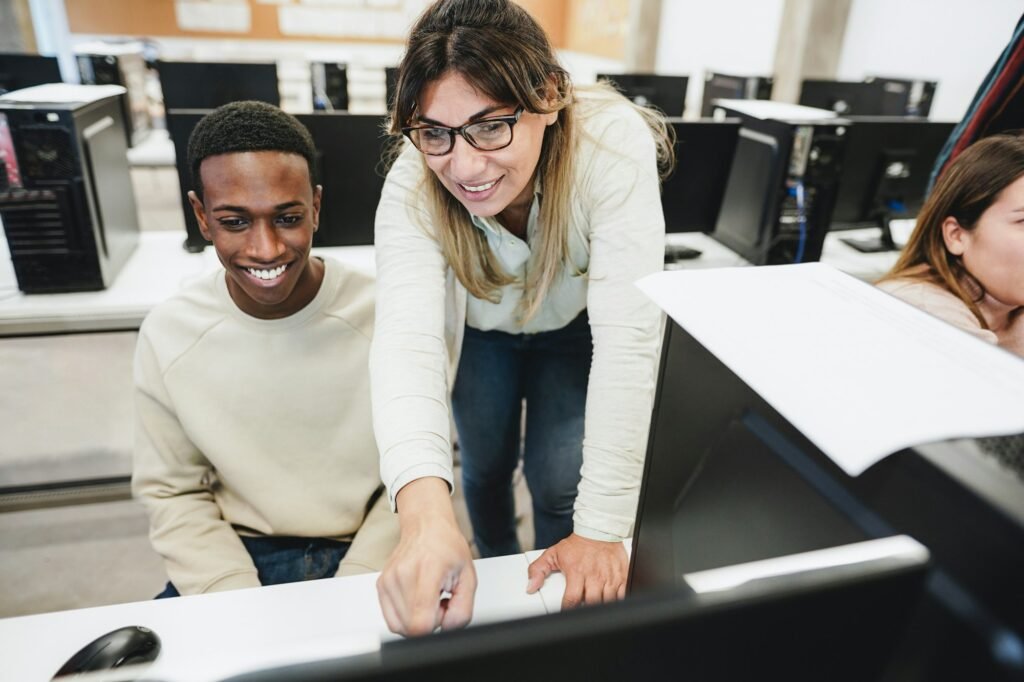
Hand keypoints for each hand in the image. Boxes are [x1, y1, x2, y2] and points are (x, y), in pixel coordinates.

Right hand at [376, 478, 476, 635]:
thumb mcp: (468, 577)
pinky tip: (417, 599)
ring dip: (416, 619)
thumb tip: (447, 629)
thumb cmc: (447, 547)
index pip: (420, 624)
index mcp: (426, 571)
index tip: (444, 609)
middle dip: (429, 622)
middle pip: (410, 629)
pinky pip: (392, 619)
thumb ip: (462, 610)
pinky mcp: (381, 585)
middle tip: (439, 600)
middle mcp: (402, 576)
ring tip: (428, 598)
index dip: (436, 625)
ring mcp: (388, 581)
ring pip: (399, 626)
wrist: (426, 527)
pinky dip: (406, 616)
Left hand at [526, 533, 627, 608]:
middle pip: (591, 604)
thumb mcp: (553, 554)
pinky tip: (611, 601)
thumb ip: (538, 570)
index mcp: (577, 572)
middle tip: (582, 610)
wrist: (599, 530)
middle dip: (586, 610)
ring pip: (608, 602)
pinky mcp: (622, 576)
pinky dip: (618, 601)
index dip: (567, 611)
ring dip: (601, 606)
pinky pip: (623, 595)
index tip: (565, 613)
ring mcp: (610, 577)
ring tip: (595, 605)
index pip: (571, 600)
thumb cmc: (577, 544)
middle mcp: (594, 576)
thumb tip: (530, 586)